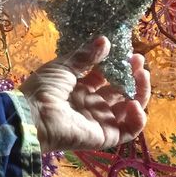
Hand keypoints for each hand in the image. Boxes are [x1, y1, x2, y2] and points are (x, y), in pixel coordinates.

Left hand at [19, 36, 149, 152]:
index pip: (104, 77)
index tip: (128, 52)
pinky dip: (137, 119)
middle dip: (132, 76)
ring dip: (140, 92)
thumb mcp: (62, 67)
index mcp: (77, 88)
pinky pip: (128, 130)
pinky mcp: (104, 136)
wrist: (33, 115)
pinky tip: (134, 103)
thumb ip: (84, 56)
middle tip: (139, 61)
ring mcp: (99, 121)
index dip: (117, 66)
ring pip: (128, 109)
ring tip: (142, 75)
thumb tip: (104, 40)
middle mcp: (90, 104)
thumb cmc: (43, 89)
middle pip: (119, 91)